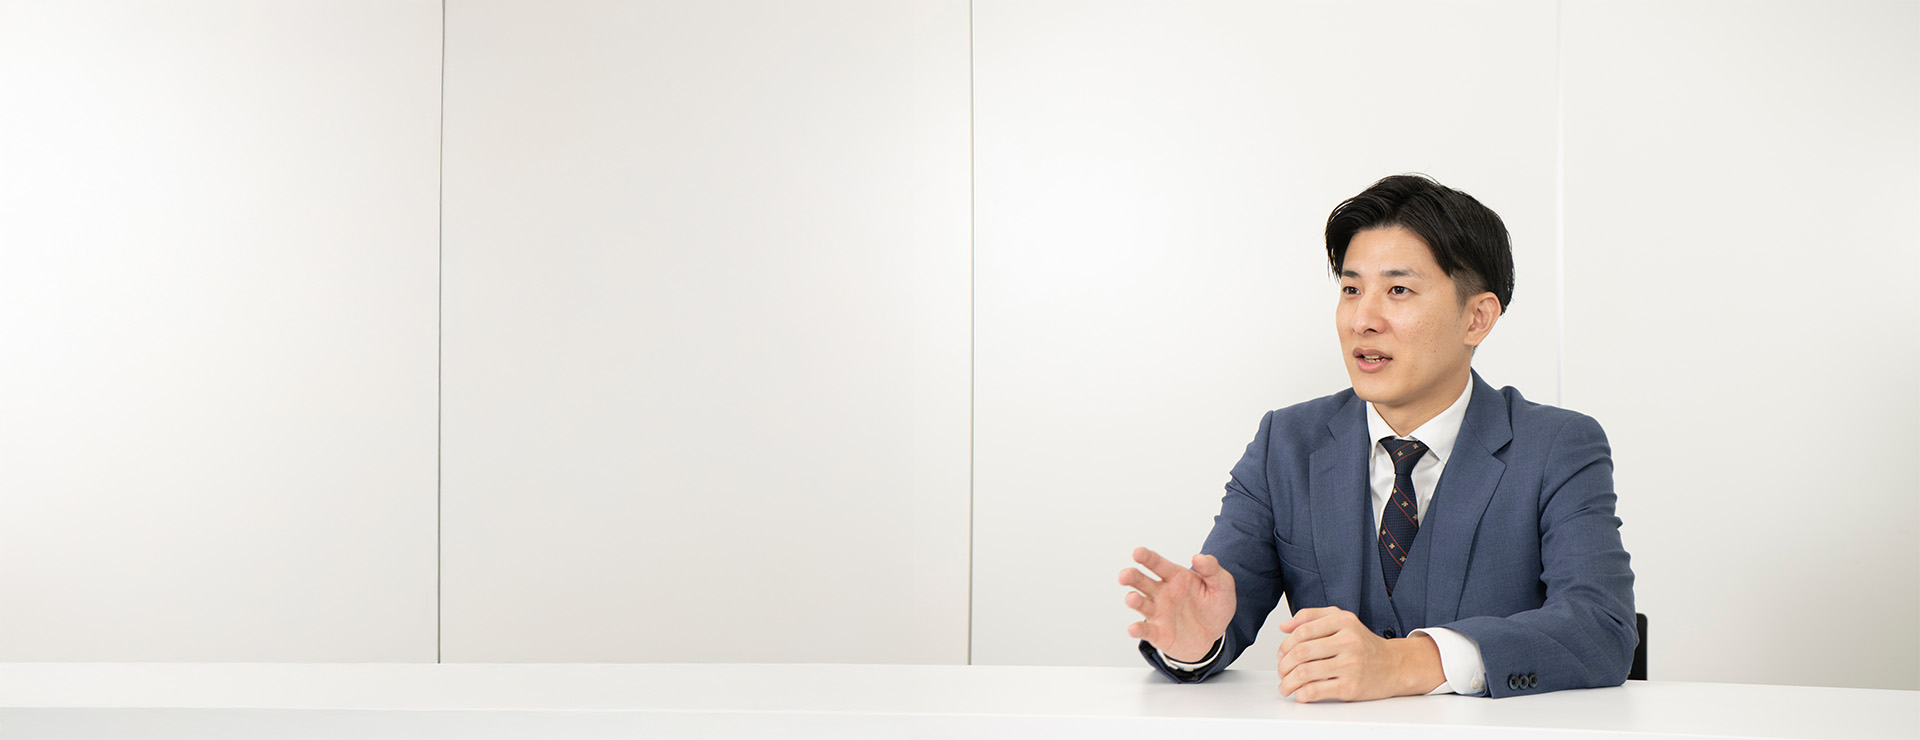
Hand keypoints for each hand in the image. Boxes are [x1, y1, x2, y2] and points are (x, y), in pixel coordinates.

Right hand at [1118, 546, 1235, 662]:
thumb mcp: (1222, 586)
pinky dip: (1137, 630)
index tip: (1138, 552)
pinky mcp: (1158, 633)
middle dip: (1131, 577)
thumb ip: (1212, 569)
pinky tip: (1134, 629)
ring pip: (1140, 603)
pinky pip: (1145, 630)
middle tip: (1125, 576)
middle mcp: (1161, 593)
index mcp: (1175, 577)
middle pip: (1141, 581)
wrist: (1214, 637)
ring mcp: (1158, 612)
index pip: (1157, 564)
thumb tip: (1198, 557)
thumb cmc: (1214, 607)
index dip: (1146, 557)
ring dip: (1133, 600)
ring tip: (1133, 599)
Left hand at [1274, 606, 1444, 701]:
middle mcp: (1348, 641)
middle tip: (1281, 671)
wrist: (1394, 666)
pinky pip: (1316, 690)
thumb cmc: (1363, 644)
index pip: (1303, 631)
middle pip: (1301, 652)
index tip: (1281, 653)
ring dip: (1288, 682)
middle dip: (1284, 664)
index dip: (1286, 644)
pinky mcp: (1351, 686)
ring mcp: (1350, 665)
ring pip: (1305, 672)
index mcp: (1343, 621)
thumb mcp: (1342, 620)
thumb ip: (1312, 617)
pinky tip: (1300, 693)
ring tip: (1285, 685)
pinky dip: (1301, 694)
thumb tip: (1285, 626)